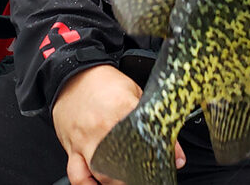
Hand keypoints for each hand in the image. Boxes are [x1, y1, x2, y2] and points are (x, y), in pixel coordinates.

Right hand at [51, 64, 186, 183]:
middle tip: (143, 178)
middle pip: (121, 165)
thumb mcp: (137, 95)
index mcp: (123, 111)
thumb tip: (177, 156)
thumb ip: (157, 124)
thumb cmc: (105, 84)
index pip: (144, 142)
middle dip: (134, 177)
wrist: (74, 76)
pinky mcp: (73, 148)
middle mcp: (102, 129)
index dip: (153, 161)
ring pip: (100, 174)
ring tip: (126, 182)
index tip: (160, 171)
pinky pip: (78, 175)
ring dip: (114, 183)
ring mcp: (85, 141)